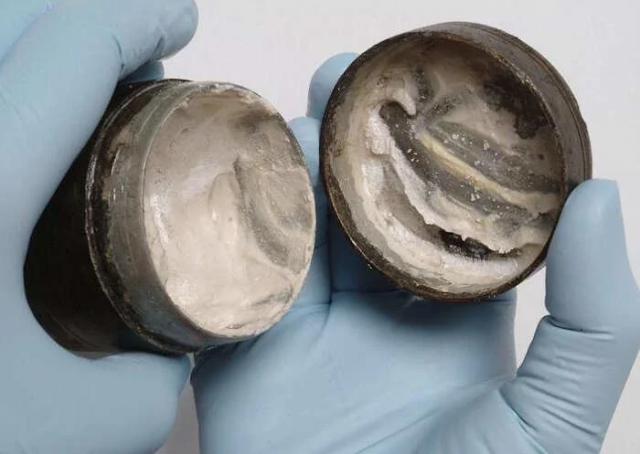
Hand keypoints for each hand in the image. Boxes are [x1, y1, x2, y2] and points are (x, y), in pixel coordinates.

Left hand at [0, 2, 196, 452]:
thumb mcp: (83, 428)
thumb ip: (152, 380)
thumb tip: (169, 349)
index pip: (67, 52)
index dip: (137, 16)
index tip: (184, 23)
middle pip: (6, 21)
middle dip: (85, 19)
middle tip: (141, 63)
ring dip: (29, 46)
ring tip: (85, 93)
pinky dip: (0, 87)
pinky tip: (22, 132)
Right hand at [192, 54, 639, 453]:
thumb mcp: (554, 419)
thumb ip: (595, 316)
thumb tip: (600, 194)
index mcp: (446, 318)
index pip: (436, 217)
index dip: (429, 157)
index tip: (424, 101)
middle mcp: (375, 313)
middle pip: (357, 209)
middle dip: (348, 145)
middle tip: (341, 81)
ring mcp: (306, 328)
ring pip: (295, 229)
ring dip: (289, 173)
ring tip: (290, 117)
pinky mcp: (246, 350)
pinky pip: (236, 276)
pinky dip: (234, 229)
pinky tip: (238, 181)